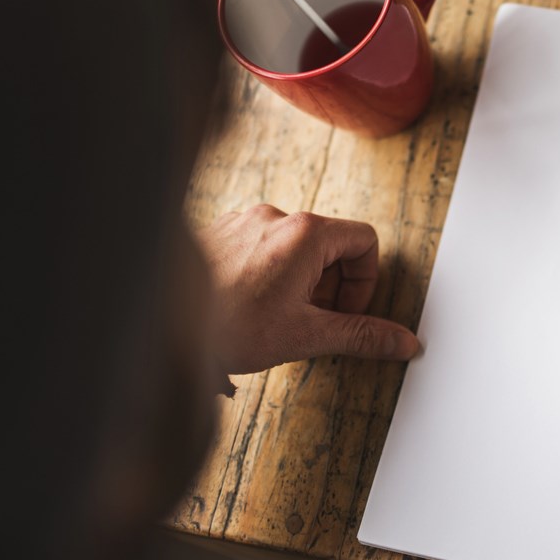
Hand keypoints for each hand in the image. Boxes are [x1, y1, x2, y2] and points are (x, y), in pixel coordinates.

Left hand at [199, 205, 419, 373]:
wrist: (156, 326)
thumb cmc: (226, 327)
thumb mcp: (306, 336)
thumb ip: (361, 334)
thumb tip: (403, 342)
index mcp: (305, 234)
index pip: (365, 241)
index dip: (365, 282)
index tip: (344, 312)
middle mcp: (275, 217)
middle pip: (331, 244)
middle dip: (331, 286)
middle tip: (310, 321)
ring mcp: (244, 220)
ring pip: (296, 247)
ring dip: (300, 283)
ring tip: (275, 318)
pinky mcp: (221, 231)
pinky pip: (263, 246)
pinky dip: (269, 275)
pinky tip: (248, 307)